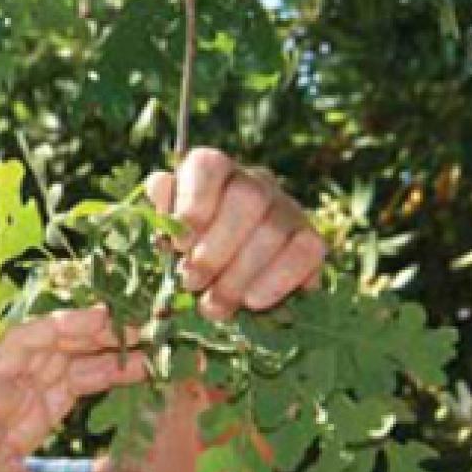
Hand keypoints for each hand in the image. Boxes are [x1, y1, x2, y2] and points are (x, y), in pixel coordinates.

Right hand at [0, 306, 152, 471]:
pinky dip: (55, 326)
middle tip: (152, 334)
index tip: (146, 367)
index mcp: (16, 431)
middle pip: (63, 362)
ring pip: (46, 345)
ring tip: (132, 319)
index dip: (106, 374)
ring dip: (88, 329)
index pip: (67, 389)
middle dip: (105, 347)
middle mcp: (5, 403)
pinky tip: (92, 318)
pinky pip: (21, 343)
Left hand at [146, 148, 326, 319]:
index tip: (179, 244)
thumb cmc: (189, 254)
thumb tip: (159, 184)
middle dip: (215, 248)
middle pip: (248, 197)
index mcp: (214, 174)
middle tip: (191, 283)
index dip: (194, 202)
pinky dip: (275, 281)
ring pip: (274, 229)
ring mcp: (289, 210)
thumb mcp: (168, 236)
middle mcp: (256, 183)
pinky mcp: (312, 240)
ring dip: (238, 275)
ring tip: (213, 306)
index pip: (209, 165)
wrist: (230, 284)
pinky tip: (252, 302)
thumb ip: (162, 213)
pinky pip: (306, 252)